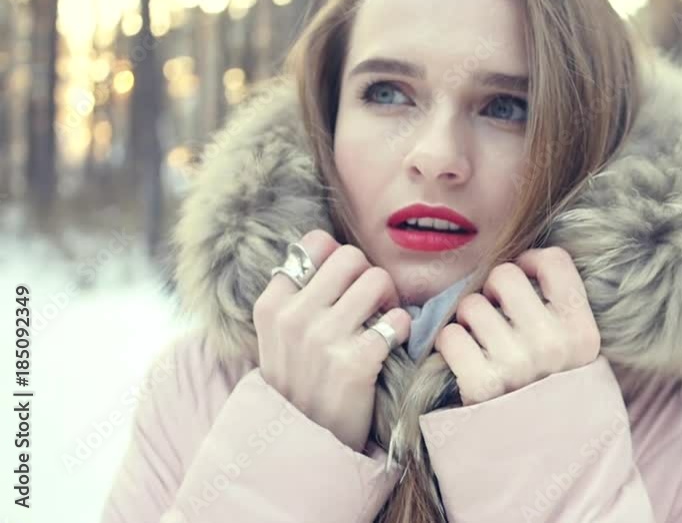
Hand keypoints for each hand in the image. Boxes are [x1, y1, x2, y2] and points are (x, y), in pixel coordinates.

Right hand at [252, 229, 411, 451]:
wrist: (303, 444)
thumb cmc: (300, 383)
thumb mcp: (279, 336)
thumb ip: (299, 293)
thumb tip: (329, 245)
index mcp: (272, 304)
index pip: (315, 244)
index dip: (339, 259)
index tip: (344, 286)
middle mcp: (294, 317)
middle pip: (351, 256)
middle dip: (369, 276)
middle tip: (372, 303)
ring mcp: (323, 339)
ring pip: (378, 280)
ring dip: (389, 300)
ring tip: (382, 322)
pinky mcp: (355, 362)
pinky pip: (397, 319)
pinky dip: (402, 329)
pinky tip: (390, 344)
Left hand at [435, 246, 599, 404]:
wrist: (540, 460)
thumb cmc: (550, 391)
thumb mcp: (576, 352)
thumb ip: (559, 307)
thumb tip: (522, 259)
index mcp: (583, 331)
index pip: (554, 260)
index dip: (530, 263)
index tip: (525, 283)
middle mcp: (554, 344)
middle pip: (505, 274)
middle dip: (493, 290)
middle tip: (497, 315)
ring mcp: (517, 364)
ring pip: (471, 304)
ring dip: (469, 321)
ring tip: (483, 344)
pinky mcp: (480, 384)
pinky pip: (450, 335)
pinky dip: (451, 345)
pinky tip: (465, 361)